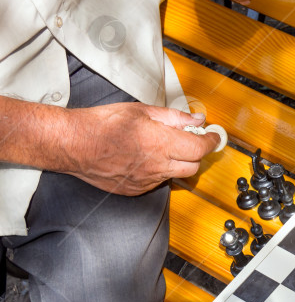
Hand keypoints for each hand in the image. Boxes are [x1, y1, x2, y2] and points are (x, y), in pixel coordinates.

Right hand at [61, 102, 218, 194]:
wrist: (73, 144)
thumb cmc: (102, 124)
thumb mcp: (142, 111)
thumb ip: (174, 117)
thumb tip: (196, 120)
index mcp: (161, 143)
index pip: (200, 148)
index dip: (211, 142)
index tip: (214, 137)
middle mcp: (157, 166)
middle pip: (193, 167)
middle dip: (196, 154)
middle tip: (191, 141)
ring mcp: (146, 180)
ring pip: (175, 176)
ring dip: (177, 163)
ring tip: (163, 148)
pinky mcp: (136, 189)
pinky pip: (156, 182)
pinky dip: (158, 171)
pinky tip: (145, 158)